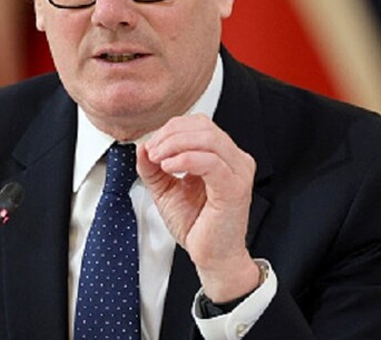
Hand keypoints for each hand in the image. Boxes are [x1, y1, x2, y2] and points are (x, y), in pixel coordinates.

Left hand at [136, 114, 259, 301]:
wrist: (211, 256)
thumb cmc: (196, 224)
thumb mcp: (165, 189)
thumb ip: (152, 168)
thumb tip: (141, 146)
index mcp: (221, 155)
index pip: (197, 124)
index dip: (170, 129)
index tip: (150, 147)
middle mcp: (234, 159)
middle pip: (202, 126)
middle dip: (170, 135)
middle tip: (152, 152)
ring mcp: (238, 172)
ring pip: (208, 138)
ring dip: (175, 144)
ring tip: (158, 160)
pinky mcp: (235, 188)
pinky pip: (210, 162)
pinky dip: (185, 159)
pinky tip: (169, 167)